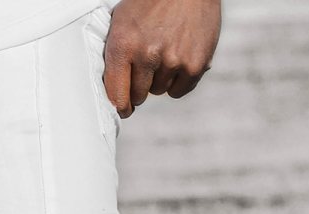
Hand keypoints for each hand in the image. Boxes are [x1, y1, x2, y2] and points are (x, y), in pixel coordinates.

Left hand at [104, 0, 220, 117]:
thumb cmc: (150, 1)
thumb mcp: (122, 19)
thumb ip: (116, 54)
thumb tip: (114, 94)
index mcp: (123, 44)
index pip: (116, 96)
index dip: (119, 106)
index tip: (122, 108)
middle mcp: (147, 54)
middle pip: (138, 96)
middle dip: (139, 85)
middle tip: (146, 63)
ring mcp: (173, 61)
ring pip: (159, 91)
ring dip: (160, 77)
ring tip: (165, 49)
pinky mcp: (194, 65)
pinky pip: (179, 90)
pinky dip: (178, 80)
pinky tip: (179, 56)